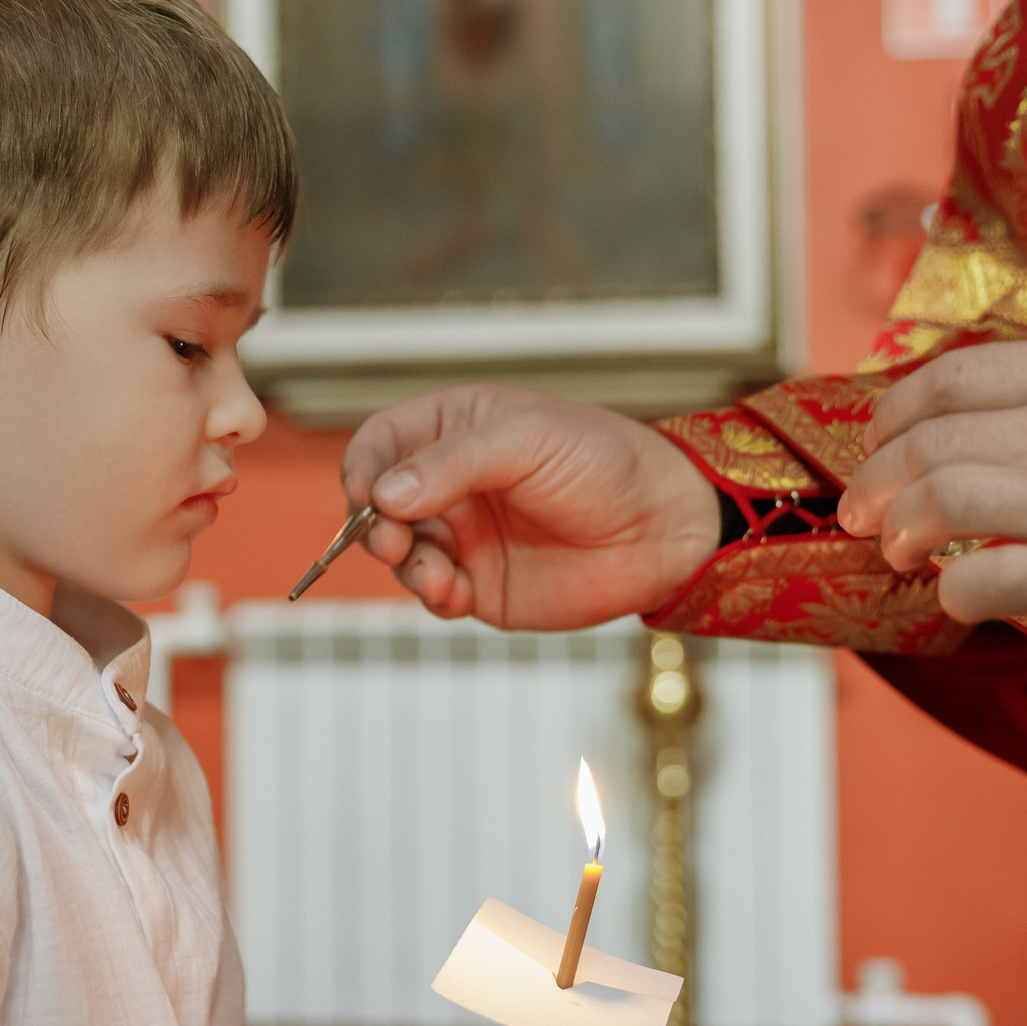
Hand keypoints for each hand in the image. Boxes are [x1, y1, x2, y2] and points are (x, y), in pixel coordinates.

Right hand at [341, 384, 716, 628]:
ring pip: (397, 553)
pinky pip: (432, 594)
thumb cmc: (603, 462)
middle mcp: (449, 483)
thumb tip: (381, 495)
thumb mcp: (526, 441)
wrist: (663, 528)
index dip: (364, 468)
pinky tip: (453, 593)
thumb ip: (452, 464)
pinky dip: (431, 596)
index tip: (365, 494)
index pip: (380, 444)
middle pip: (376, 504)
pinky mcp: (479, 584)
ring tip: (435, 573)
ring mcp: (462, 535)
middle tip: (391, 538)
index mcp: (453, 430)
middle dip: (372, 524)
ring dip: (402, 564)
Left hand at [837, 339, 1026, 658]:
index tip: (877, 443)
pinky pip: (998, 579)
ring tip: (894, 551)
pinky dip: (958, 592)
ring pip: (950, 498)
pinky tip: (959, 601)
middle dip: (878, 478)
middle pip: (935, 440)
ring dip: (902, 529)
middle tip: (860, 511)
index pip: (956, 377)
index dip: (896, 414)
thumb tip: (1004, 424)